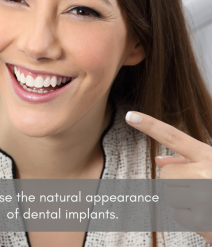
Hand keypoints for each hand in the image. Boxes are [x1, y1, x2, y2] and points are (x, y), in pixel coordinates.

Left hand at [125, 111, 211, 242]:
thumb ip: (186, 161)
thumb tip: (158, 159)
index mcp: (209, 156)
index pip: (173, 136)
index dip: (150, 125)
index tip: (130, 115)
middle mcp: (206, 173)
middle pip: (164, 172)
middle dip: (176, 181)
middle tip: (199, 189)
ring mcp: (203, 196)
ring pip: (167, 194)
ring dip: (182, 200)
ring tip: (205, 203)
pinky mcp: (200, 220)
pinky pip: (176, 215)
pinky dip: (189, 218)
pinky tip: (206, 216)